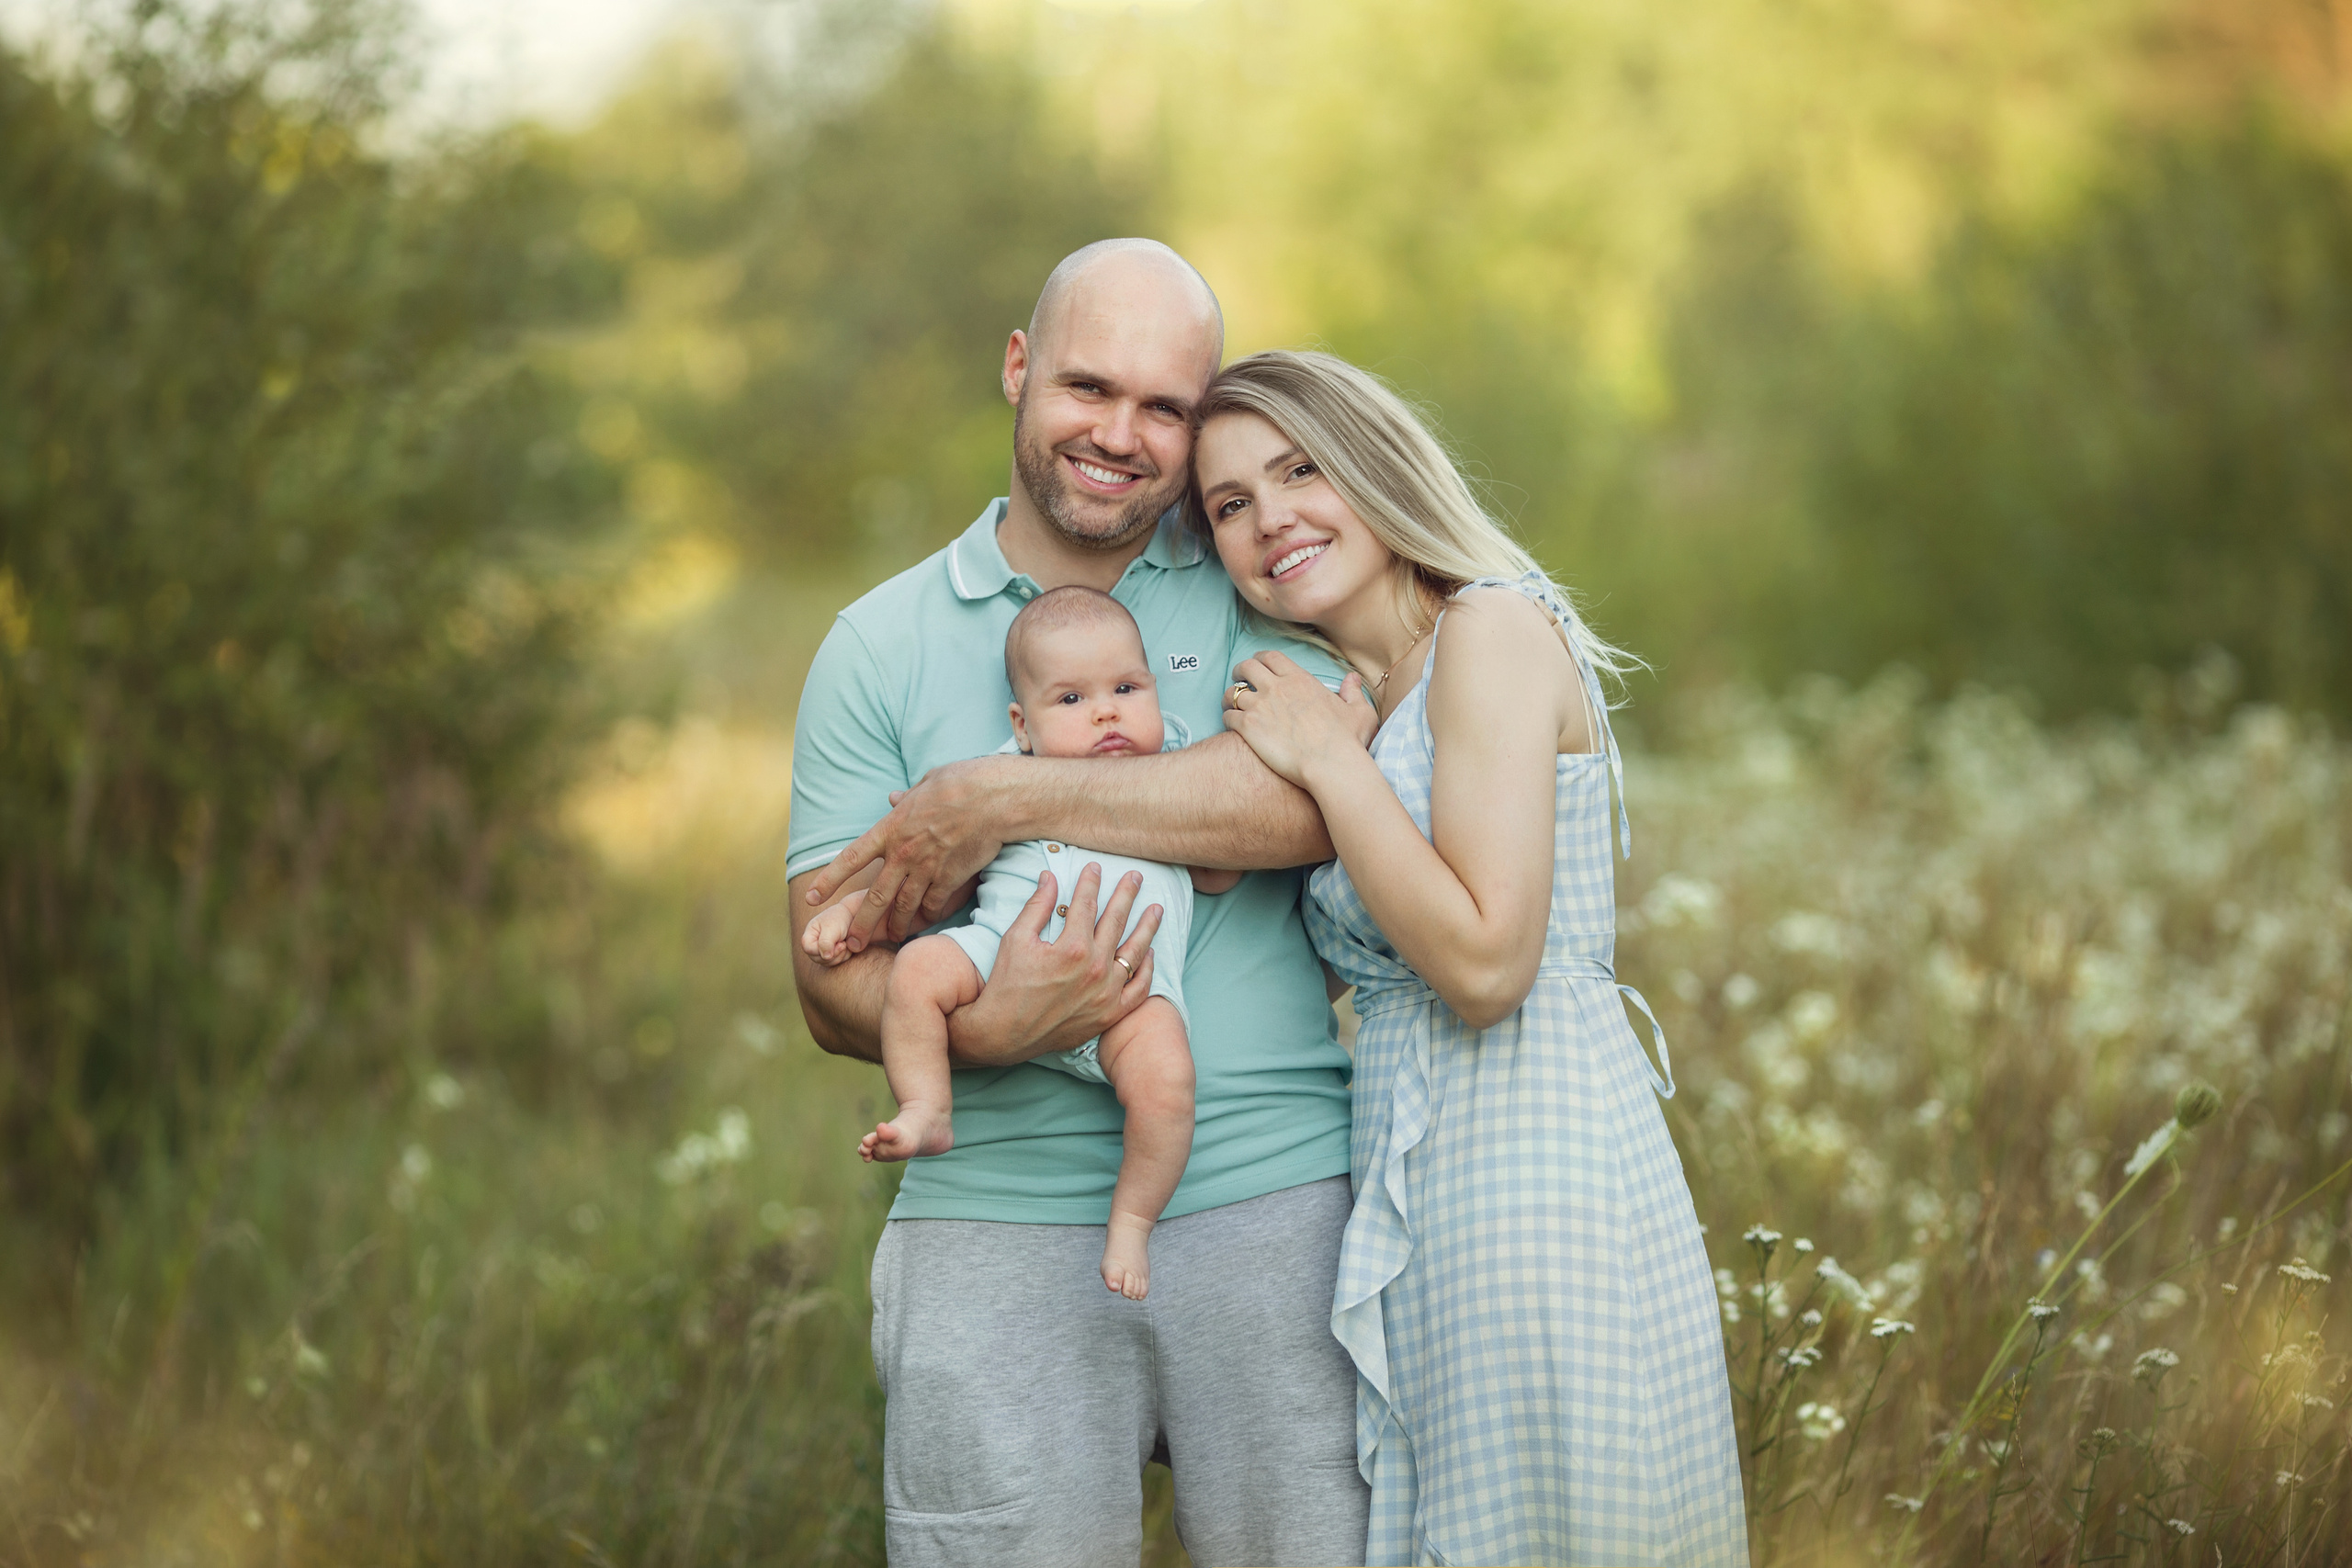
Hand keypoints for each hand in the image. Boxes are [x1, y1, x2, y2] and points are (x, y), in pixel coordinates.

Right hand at [800, 900, 861, 966]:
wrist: (853, 915)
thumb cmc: (840, 919)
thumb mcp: (832, 928)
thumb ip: (826, 942)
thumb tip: (825, 957)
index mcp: (810, 934)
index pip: (808, 949)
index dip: (822, 950)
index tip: (838, 943)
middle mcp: (814, 943)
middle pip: (818, 959)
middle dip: (834, 954)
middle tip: (843, 943)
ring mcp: (822, 950)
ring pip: (828, 963)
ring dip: (840, 955)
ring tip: (845, 942)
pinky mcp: (832, 954)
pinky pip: (836, 962)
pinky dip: (844, 956)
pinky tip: (848, 946)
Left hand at [802, 757, 1007, 944]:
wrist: (994, 799)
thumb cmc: (961, 783)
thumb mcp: (925, 784)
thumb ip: (906, 799)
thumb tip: (893, 799)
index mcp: (890, 828)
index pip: (851, 857)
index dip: (829, 879)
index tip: (812, 897)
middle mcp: (903, 853)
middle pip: (875, 897)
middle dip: (861, 923)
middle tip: (853, 942)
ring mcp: (926, 869)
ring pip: (903, 907)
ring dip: (895, 926)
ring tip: (891, 937)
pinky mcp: (950, 879)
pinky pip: (932, 905)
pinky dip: (927, 915)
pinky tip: (926, 920)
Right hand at [947, 862, 1163, 1065]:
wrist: (1004, 1034)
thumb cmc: (1007, 985)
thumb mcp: (1016, 939)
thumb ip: (1037, 906)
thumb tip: (1049, 877)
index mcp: (1072, 948)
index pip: (1087, 905)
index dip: (1091, 882)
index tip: (1095, 867)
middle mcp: (1095, 970)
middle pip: (1117, 921)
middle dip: (1126, 895)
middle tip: (1135, 877)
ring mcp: (1106, 994)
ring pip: (1135, 953)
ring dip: (1147, 927)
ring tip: (1156, 909)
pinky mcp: (1109, 1015)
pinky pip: (1138, 989)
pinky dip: (1146, 970)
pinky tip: (1149, 953)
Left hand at [1221, 651, 1377, 788]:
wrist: (1331, 765)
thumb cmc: (1348, 741)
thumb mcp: (1359, 712)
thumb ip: (1353, 692)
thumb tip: (1352, 680)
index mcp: (1300, 679)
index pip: (1271, 657)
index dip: (1261, 659)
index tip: (1258, 666)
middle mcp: (1277, 687)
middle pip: (1246, 667)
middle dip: (1239, 672)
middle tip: (1239, 680)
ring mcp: (1260, 706)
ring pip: (1232, 692)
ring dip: (1229, 697)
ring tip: (1231, 705)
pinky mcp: (1249, 727)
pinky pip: (1228, 715)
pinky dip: (1227, 718)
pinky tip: (1233, 726)